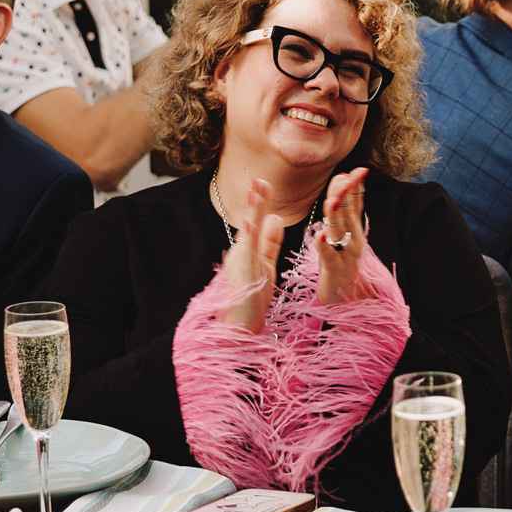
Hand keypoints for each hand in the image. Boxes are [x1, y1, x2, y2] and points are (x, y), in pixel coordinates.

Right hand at [216, 177, 283, 332]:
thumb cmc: (249, 302)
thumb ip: (269, 243)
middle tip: (261, 178)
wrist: (236, 333)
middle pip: (250, 223)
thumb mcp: (265, 266)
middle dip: (256, 201)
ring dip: (253, 212)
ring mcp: (241, 266)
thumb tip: (276, 217)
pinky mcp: (244, 279)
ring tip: (258, 191)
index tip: (263, 182)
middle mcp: (241, 255)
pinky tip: (252, 224)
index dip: (259, 203)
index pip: (255, 223)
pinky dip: (250, 240)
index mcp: (248, 252)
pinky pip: (248, 257)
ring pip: (248, 235)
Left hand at [314, 167, 370, 304]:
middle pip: (348, 215)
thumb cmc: (346, 267)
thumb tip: (350, 183)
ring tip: (331, 200)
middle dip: (346, 196)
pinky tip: (319, 237)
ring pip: (340, 233)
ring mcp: (346, 257)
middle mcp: (353, 241)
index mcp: (354, 232)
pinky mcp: (335, 273)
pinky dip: (324, 248)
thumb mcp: (349, 237)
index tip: (359, 169)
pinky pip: (330, 259)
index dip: (357, 187)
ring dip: (336, 217)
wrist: (353, 303)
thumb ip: (349, 211)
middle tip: (344, 177)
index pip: (356, 205)